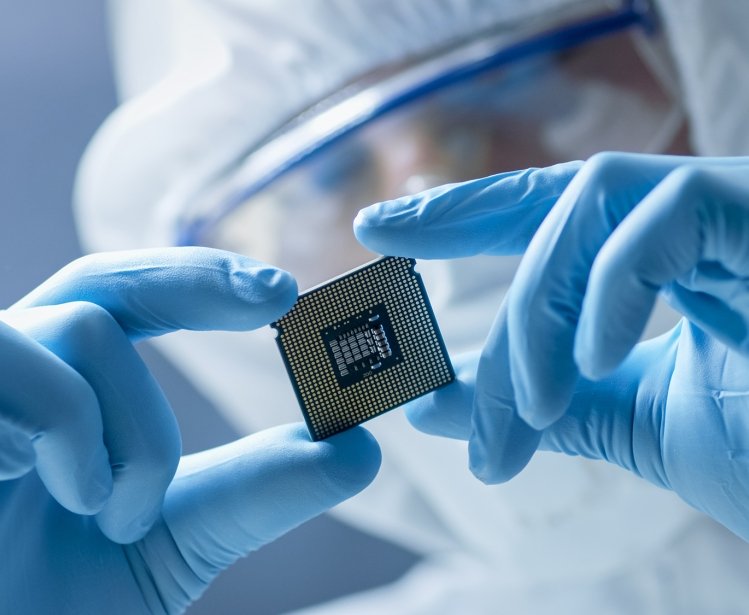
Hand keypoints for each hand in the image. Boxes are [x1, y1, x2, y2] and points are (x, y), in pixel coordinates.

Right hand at [0, 248, 379, 613]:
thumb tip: (359, 450)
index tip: (285, 293)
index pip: (129, 305)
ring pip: (89, 328)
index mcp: (62, 392)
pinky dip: (78, 435)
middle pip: (103, 278)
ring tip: (125, 516)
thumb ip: (256, 490)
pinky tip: (77, 501)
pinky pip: (32, 372)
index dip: (201, 283)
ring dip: (141, 430)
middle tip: (278, 292)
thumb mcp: (176, 537)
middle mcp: (14, 375)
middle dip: (198, 275)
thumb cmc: (59, 606)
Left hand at [355, 152, 748, 540]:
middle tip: (431, 391)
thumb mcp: (636, 425)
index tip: (378, 227)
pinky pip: (660, 220)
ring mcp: (731, 205)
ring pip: (588, 209)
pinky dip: (608, 292)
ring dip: (537, 315)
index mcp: (659, 259)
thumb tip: (435, 406)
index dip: (459, 211)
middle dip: (482, 292)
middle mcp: (691, 217)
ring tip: (527, 411)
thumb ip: (543, 407)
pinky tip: (586, 368)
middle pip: (551, 211)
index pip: (543, 211)